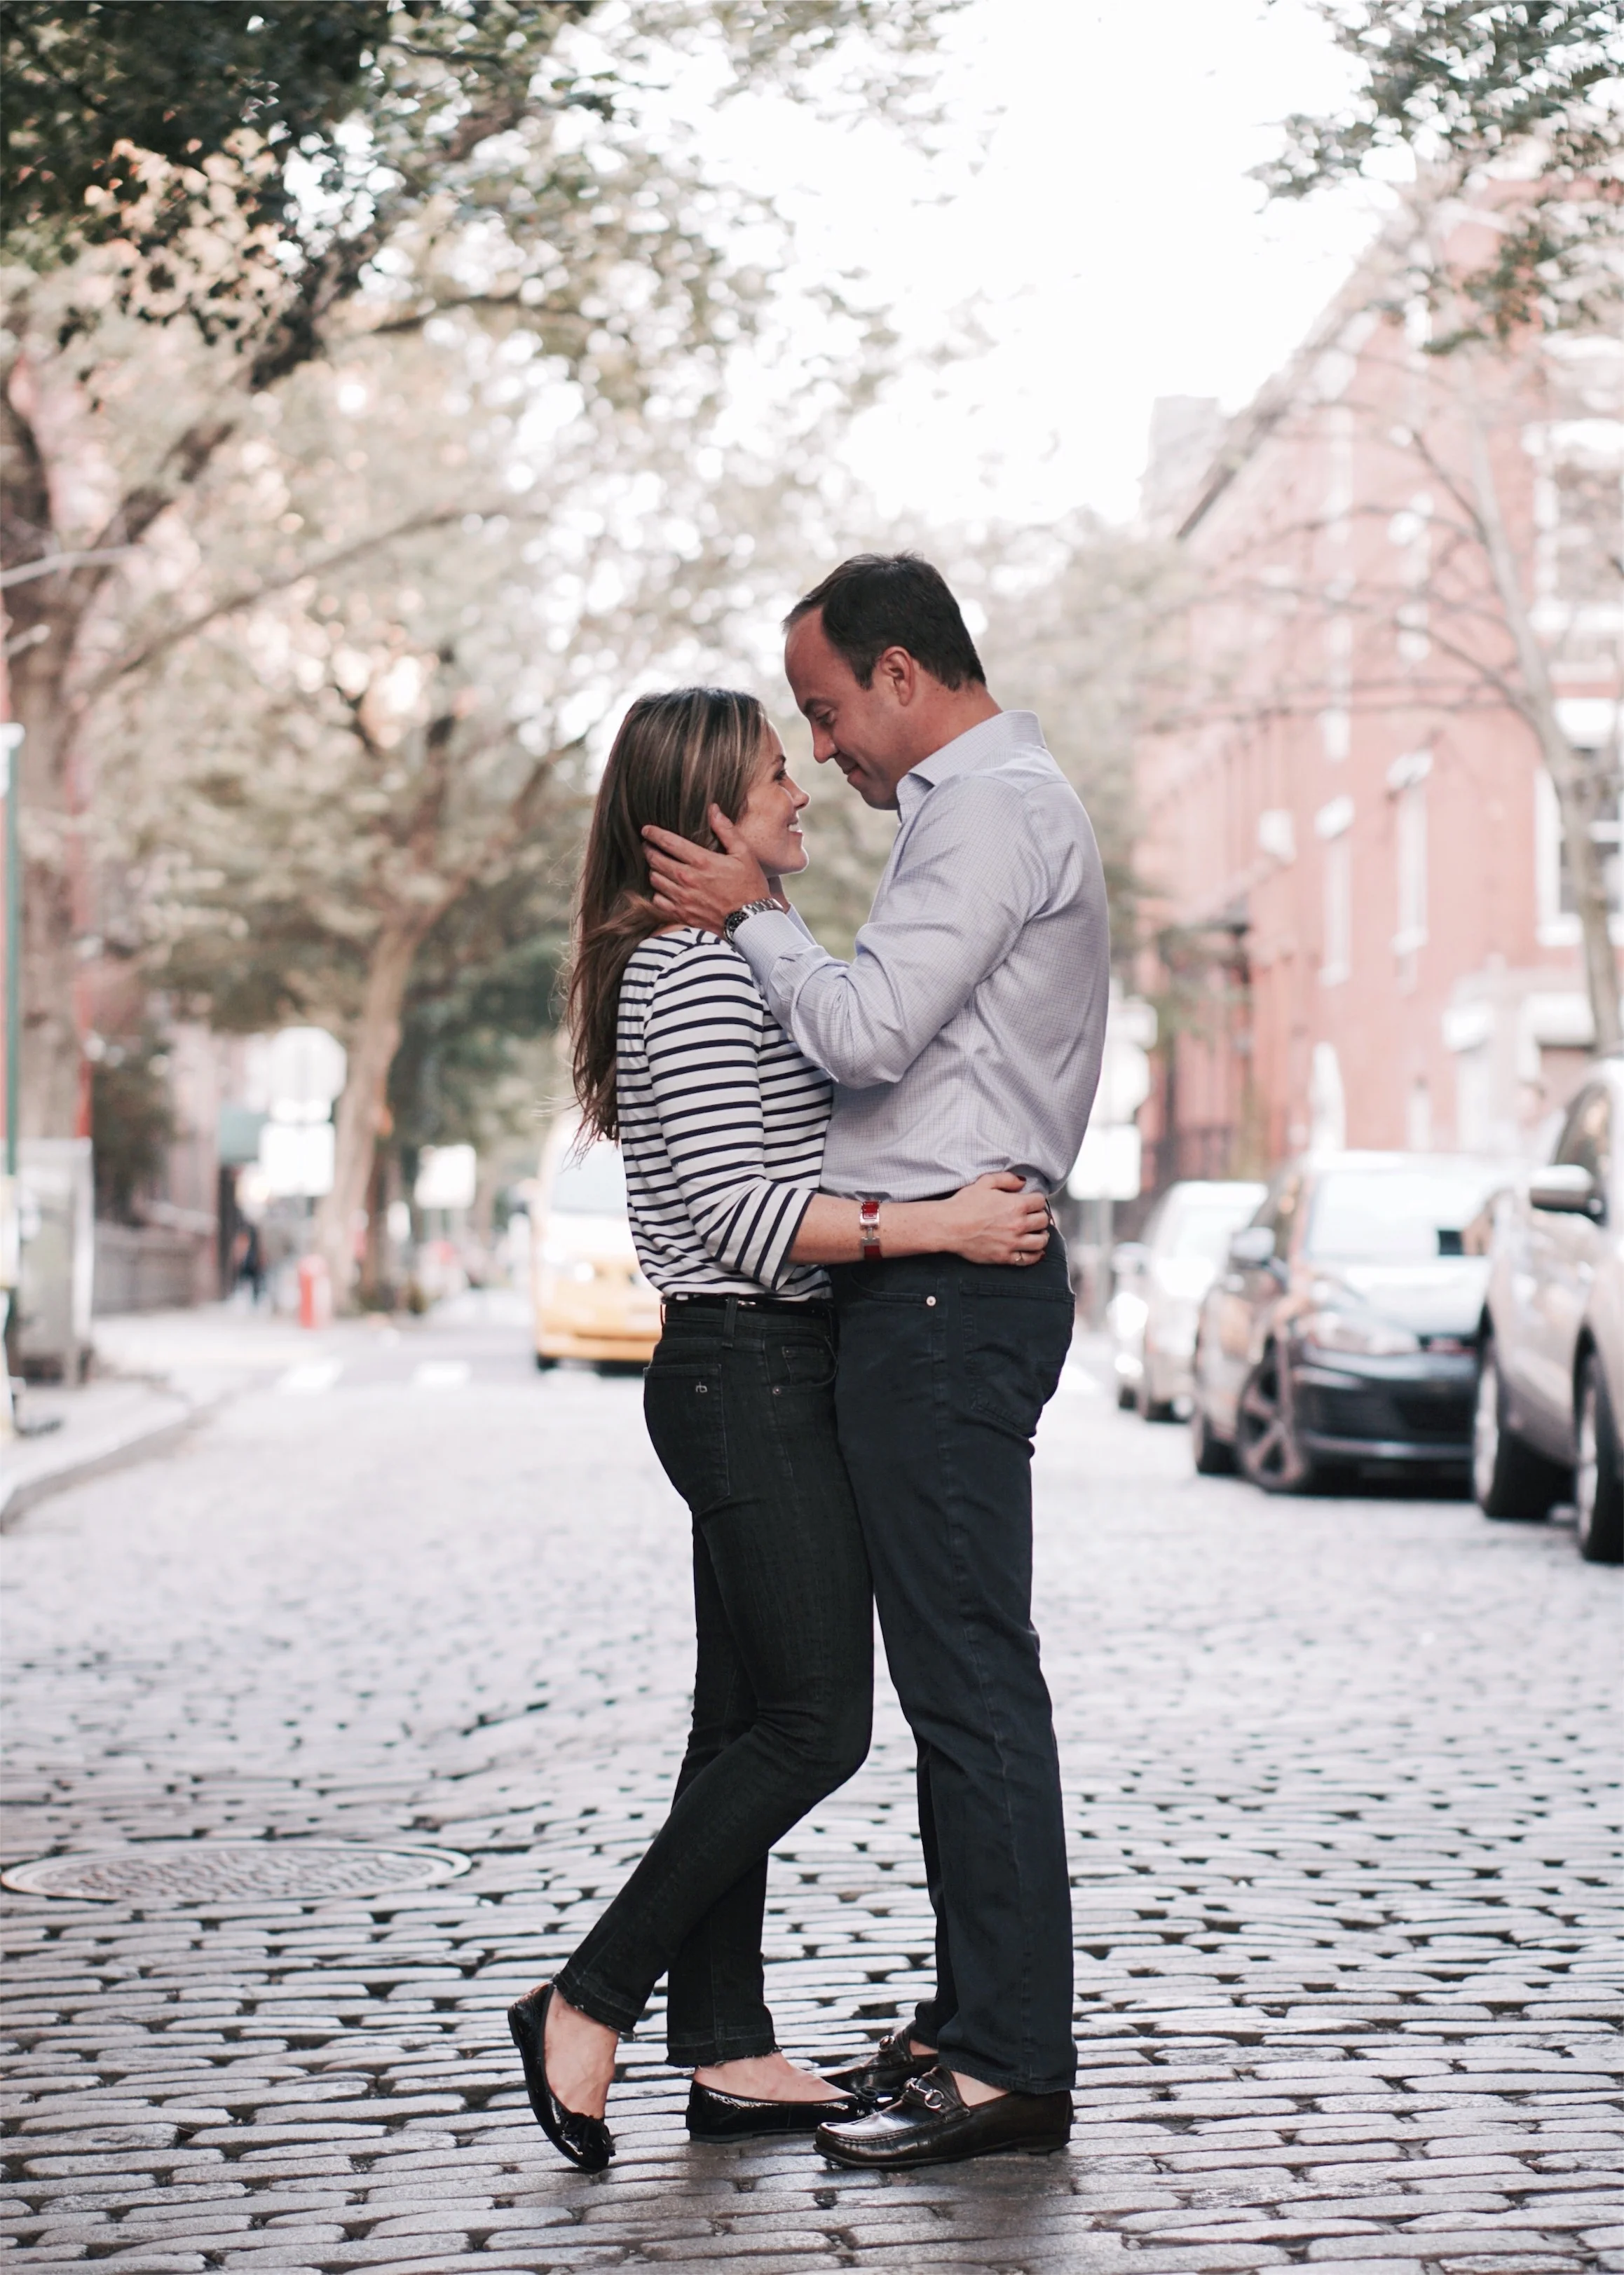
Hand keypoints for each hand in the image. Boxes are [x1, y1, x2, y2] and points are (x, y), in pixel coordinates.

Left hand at [643, 806, 771, 935]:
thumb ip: (726, 830)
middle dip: (649, 850)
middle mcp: (688, 879)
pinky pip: (658, 901)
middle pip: (656, 860)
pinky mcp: (682, 914)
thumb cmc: (750, 886)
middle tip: (648, 846)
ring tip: (657, 866)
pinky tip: (663, 889)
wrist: (751, 922)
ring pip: (655, 880)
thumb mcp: (744, 854)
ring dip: (654, 871)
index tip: (646, 830)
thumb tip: (713, 809)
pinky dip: (658, 893)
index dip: (654, 834)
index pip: (669, 842)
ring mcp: (683, 898)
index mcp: (702, 861)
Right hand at [939, 1172, 1051, 1266]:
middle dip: (1040, 1216)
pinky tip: (1035, 1251)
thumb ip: (1007, 1179)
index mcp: (1016, 1205)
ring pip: (1041, 1241)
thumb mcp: (984, 1182)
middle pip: (1043, 1221)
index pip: (1040, 1201)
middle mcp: (1019, 1224)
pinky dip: (1035, 1255)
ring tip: (1037, 1233)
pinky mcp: (1005, 1257)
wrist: (949, 1226)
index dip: (1037, 1200)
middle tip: (1034, 1216)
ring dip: (1041, 1236)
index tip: (1032, 1202)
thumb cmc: (964, 1204)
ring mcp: (1013, 1242)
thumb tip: (1022, 1182)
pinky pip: (1029, 1259)